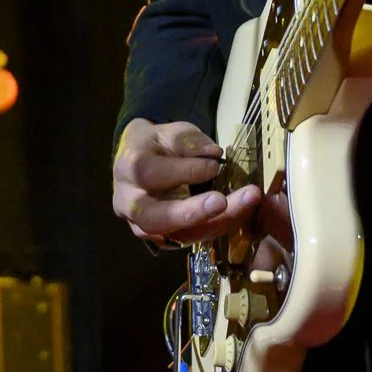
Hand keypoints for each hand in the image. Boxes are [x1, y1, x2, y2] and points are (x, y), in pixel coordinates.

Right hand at [113, 118, 263, 244]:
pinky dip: (214, 228)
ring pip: (173, 235)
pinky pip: (187, 240)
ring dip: (212, 224)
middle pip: (153, 217)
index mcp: (129, 169)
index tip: (215, 165)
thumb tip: (214, 153)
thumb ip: (189, 141)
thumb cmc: (158, 146)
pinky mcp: (160, 239)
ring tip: (243, 206)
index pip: (152, 174)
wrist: (140, 164)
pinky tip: (237, 214)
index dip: (185, 171)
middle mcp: (129, 203)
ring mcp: (141, 226)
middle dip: (190, 212)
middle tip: (222, 202)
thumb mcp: (170, 132)